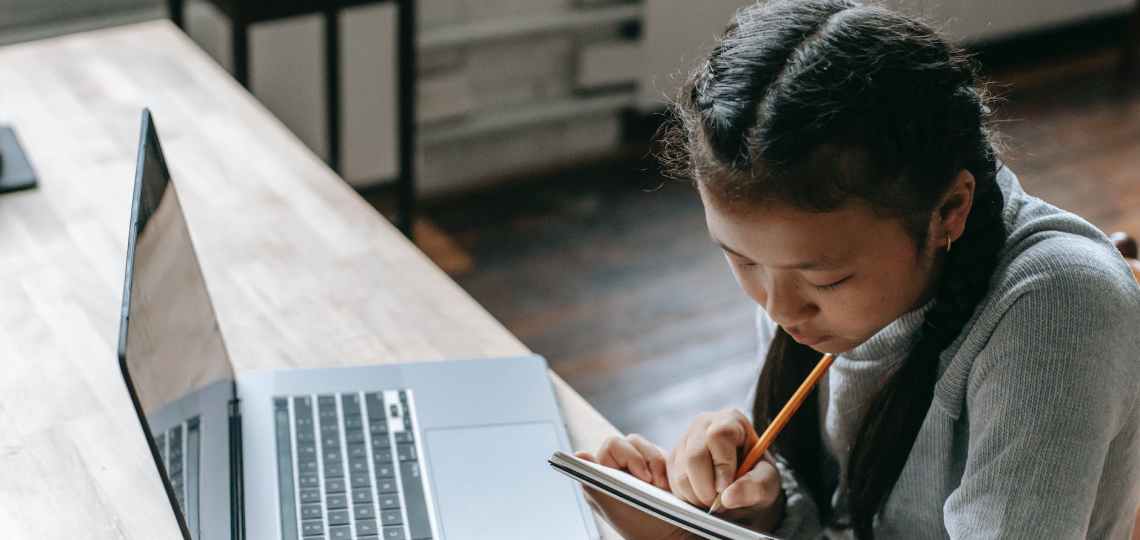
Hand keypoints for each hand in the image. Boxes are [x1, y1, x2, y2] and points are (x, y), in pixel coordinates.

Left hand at [575, 434, 698, 539]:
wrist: (673, 536)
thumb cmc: (641, 527)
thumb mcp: (614, 507)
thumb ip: (593, 481)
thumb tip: (579, 454)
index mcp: (602, 475)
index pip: (612, 446)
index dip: (630, 456)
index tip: (644, 478)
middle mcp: (619, 467)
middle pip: (632, 442)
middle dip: (648, 460)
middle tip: (655, 484)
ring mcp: (639, 465)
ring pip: (648, 447)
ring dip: (658, 465)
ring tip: (664, 488)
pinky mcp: (658, 467)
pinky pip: (663, 455)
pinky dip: (667, 469)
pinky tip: (670, 486)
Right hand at [668, 409, 785, 531]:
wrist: (742, 484)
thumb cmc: (757, 477)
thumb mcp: (768, 482)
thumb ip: (755, 487)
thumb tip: (727, 497)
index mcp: (731, 421)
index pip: (718, 436)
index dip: (722, 465)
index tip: (727, 488)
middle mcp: (703, 424)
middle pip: (694, 456)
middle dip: (707, 488)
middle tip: (720, 503)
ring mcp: (684, 440)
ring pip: (681, 473)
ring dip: (697, 497)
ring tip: (715, 499)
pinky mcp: (673, 458)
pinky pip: (673, 483)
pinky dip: (688, 498)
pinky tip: (703, 495)